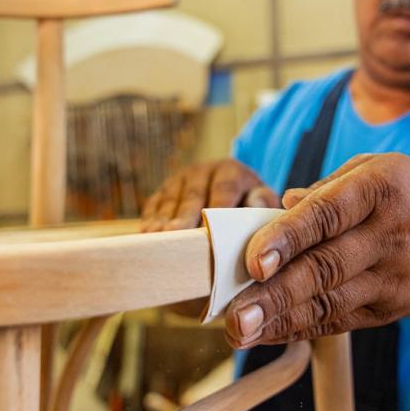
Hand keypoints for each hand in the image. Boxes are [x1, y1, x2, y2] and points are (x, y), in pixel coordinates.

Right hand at [141, 158, 278, 231]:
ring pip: (170, 200)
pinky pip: (154, 204)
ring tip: (157, 240)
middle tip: (177, 238)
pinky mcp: (163, 190)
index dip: (216, 210)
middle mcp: (203, 170)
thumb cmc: (249, 204)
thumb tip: (256, 205)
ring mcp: (180, 179)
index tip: (210, 231)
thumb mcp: (262, 200)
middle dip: (185, 217)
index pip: (223, 190)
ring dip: (163, 221)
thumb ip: (262, 203)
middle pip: (193, 195)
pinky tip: (147, 237)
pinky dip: (150, 220)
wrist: (233, 191)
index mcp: (231, 170)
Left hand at [223, 153, 409, 347]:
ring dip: (280, 319)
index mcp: (380, 188)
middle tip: (235, 313)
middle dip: (276, 293)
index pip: (328, 214)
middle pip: (326, 267)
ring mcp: (390, 278)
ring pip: (329, 301)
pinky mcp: (386, 311)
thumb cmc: (401, 196)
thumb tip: (278, 205)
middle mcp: (388, 235)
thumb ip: (323, 190)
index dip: (288, 237)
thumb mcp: (371, 170)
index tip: (253, 261)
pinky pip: (336, 321)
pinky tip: (264, 334)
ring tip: (240, 331)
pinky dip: (297, 328)